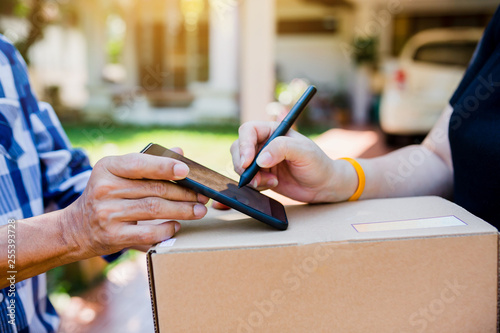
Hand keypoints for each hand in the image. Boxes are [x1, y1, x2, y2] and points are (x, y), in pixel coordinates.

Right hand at [64, 150, 208, 257]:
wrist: (76, 228)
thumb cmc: (107, 195)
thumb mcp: (119, 173)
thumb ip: (149, 162)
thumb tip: (179, 151)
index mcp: (108, 167)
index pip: (140, 164)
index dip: (165, 166)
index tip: (186, 170)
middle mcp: (105, 189)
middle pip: (154, 189)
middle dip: (184, 193)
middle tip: (203, 196)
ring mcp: (107, 213)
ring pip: (155, 209)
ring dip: (182, 210)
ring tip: (198, 211)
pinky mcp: (112, 236)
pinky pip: (148, 232)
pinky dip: (167, 229)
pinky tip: (177, 226)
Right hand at [232, 121, 349, 202]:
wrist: (323, 186)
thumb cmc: (317, 163)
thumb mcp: (303, 152)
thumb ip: (282, 149)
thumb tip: (260, 159)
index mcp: (272, 131)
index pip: (248, 131)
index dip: (244, 145)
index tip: (248, 162)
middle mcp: (264, 144)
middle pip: (238, 148)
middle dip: (242, 164)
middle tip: (253, 177)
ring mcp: (261, 160)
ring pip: (241, 165)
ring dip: (250, 176)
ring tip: (271, 181)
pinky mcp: (262, 176)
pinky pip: (248, 179)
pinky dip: (256, 185)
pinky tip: (273, 184)